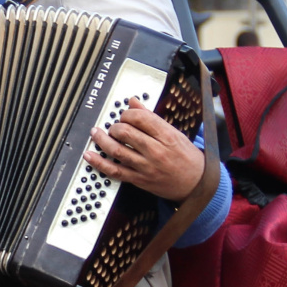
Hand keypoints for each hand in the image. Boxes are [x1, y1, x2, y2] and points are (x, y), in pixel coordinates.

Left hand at [83, 100, 204, 200]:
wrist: (196, 184)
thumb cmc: (186, 157)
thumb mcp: (174, 133)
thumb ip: (151, 117)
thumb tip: (134, 102)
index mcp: (166, 136)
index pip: (140, 118)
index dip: (127, 114)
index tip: (125, 115)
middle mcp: (155, 151)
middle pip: (126, 132)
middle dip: (115, 126)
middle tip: (113, 126)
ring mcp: (146, 166)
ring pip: (117, 150)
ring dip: (102, 140)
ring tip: (96, 133)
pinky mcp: (139, 180)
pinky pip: (115, 171)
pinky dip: (99, 163)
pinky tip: (90, 155)